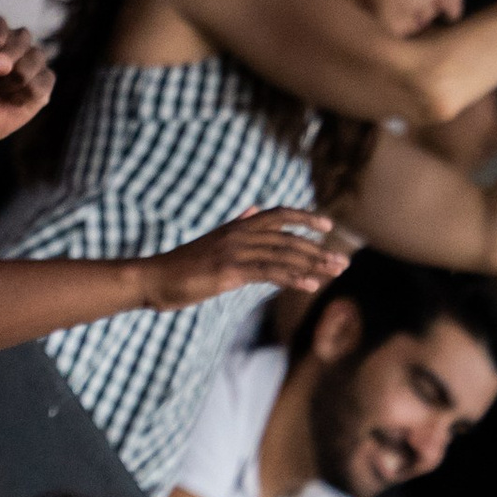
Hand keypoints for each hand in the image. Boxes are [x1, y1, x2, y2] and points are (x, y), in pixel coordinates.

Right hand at [142, 207, 343, 311]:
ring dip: (313, 264)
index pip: (278, 215)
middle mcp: (239, 233)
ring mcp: (235, 251)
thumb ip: (236, 226)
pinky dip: (293, 277)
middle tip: (343, 262)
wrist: (153, 279)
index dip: (305, 217)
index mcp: (237, 226)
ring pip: (283, 255)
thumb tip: (252, 211)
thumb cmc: (181, 266)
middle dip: (319, 250)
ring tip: (335, 273)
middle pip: (288, 237)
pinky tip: (311, 284)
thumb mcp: (212, 242)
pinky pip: (268, 272)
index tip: (328, 226)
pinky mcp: (229, 271)